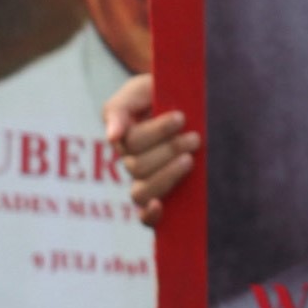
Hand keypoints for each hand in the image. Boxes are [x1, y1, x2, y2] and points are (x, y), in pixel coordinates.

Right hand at [99, 73, 197, 224]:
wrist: (187, 101)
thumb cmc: (159, 94)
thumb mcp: (138, 91)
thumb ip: (119, 110)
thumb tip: (112, 136)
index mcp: (124, 139)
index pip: (133, 142)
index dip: (157, 132)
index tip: (181, 117)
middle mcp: (132, 162)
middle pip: (138, 167)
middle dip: (168, 150)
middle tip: (194, 137)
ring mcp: (146, 181)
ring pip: (142, 191)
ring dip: (167, 175)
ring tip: (190, 158)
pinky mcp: (164, 196)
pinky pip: (146, 216)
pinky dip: (149, 215)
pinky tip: (160, 208)